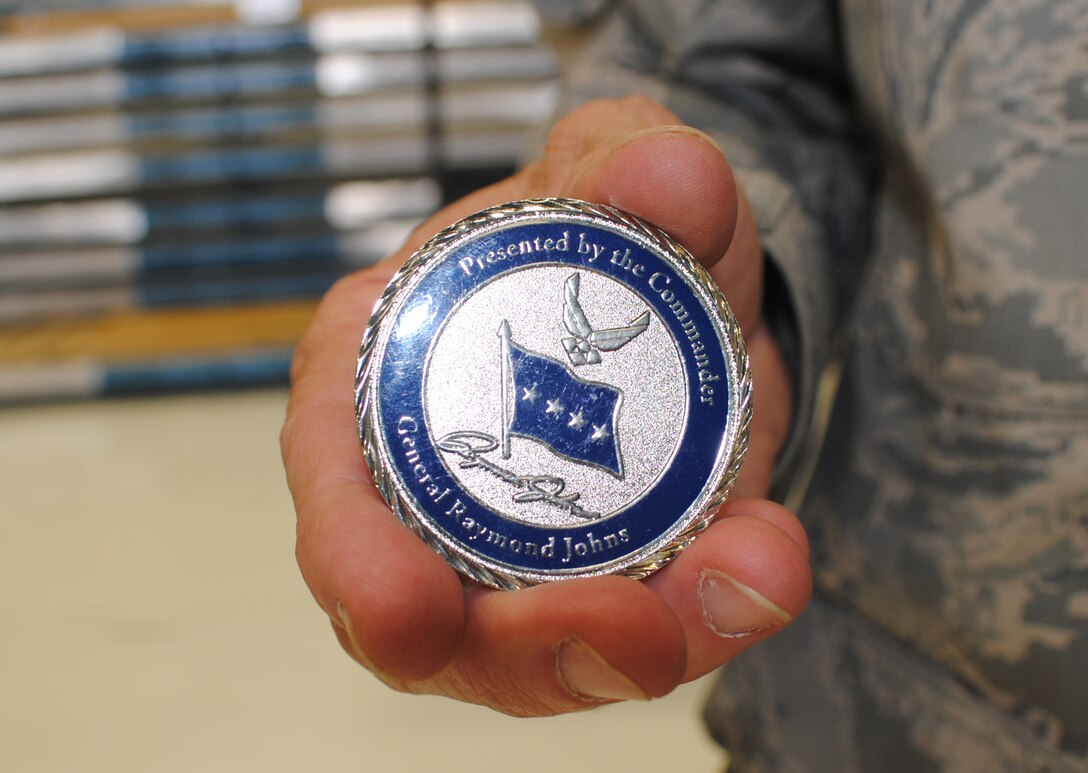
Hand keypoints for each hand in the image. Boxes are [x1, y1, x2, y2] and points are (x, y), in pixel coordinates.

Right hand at [281, 96, 810, 715]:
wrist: (684, 291)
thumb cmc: (599, 228)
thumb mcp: (612, 163)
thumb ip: (632, 157)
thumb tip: (672, 180)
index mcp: (383, 380)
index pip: (336, 483)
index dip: (352, 558)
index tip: (403, 609)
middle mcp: (430, 492)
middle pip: (434, 617)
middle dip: (521, 645)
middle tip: (629, 633)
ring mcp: (510, 558)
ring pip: (541, 654)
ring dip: (636, 651)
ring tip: (743, 584)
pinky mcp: (593, 587)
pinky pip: (635, 634)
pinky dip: (700, 619)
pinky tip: (762, 573)